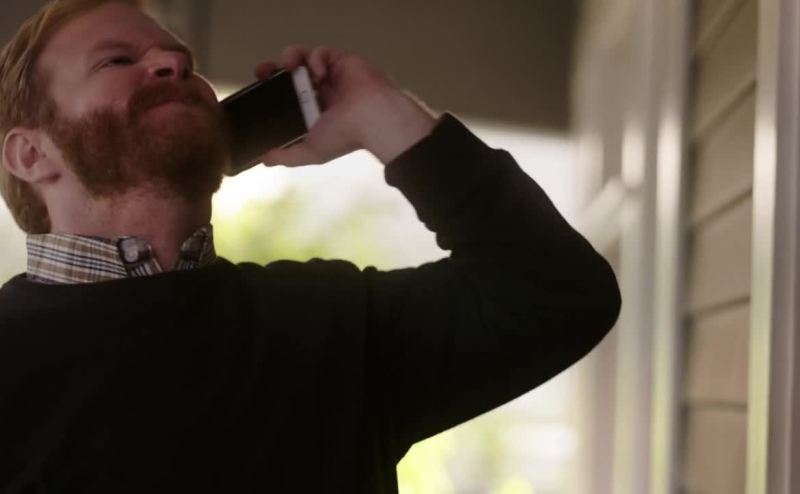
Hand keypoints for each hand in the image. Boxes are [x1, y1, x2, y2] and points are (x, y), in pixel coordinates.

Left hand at [253, 45, 438, 165]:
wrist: (373, 120)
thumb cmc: (345, 137)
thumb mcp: (311, 151)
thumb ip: (287, 155)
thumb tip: (264, 160)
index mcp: (312, 110)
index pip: (285, 94)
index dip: (269, 87)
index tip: (257, 86)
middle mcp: (320, 91)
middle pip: (289, 72)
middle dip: (273, 68)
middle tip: (263, 71)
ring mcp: (331, 75)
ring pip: (303, 57)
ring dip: (291, 57)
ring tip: (289, 66)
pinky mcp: (342, 61)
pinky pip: (323, 52)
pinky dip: (316, 58)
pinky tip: (318, 72)